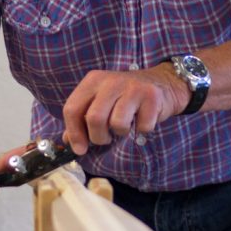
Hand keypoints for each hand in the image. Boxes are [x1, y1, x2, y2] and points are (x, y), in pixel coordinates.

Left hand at [62, 65, 189, 154]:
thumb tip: (68, 141)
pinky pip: (141, 126)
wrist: (163, 83)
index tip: (80, 149)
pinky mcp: (151, 96)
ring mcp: (132, 87)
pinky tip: (143, 120)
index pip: (72, 108)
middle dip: (99, 137)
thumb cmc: (126, 97)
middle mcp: (110, 81)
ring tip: (125, 126)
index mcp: (93, 81)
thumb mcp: (101, 102)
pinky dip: (142, 130)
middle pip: (94, 118)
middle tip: (106, 138)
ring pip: (117, 123)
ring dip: (121, 133)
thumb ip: (83, 119)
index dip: (74, 133)